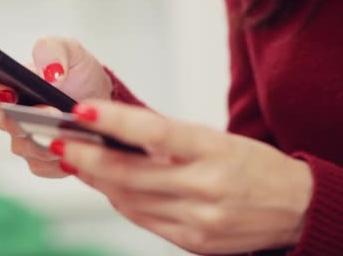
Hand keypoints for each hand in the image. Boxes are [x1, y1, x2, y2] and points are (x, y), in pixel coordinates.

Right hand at [0, 37, 112, 177]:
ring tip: (67, 130)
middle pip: (3, 123)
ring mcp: (24, 140)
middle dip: (24, 118)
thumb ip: (53, 49)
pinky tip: (75, 148)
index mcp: (7, 85)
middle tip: (50, 111)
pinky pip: (42, 166)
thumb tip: (48, 72)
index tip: (8, 91)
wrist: (103, 100)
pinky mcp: (42, 161)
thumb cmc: (78, 74)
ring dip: (44, 140)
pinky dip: (58, 159)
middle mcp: (10, 115)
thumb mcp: (70, 51)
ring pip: (23, 147)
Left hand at [53, 99, 313, 253]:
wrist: (292, 207)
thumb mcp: (215, 138)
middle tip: (58, 140)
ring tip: (75, 159)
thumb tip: (112, 132)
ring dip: (96, 178)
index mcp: (214, 150)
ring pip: (129, 198)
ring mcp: (198, 219)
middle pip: (130, 173)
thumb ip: (165, 139)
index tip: (81, 111)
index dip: (115, 121)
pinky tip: (106, 185)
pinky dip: (119, 200)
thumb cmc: (250, 165)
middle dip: (86, 156)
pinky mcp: (192, 240)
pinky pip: (142, 219)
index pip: (156, 132)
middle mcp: (206, 187)